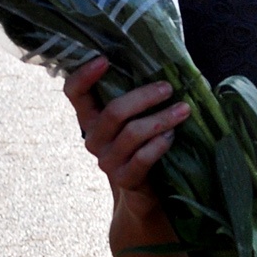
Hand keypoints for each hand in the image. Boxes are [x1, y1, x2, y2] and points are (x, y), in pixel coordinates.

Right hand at [64, 55, 194, 256]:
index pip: (73, 94)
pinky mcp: (125, 182)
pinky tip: (172, 136)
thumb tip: (165, 58)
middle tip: (168, 88)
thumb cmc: (144, 145)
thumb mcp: (136, 118)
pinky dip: (159, 145)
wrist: (144, 197)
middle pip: (111, 113)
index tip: (104, 58)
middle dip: (143, 97)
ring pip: (131, 135)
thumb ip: (139, 95)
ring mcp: (107, 163)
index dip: (83, 75)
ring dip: (160, 119)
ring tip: (183, 110)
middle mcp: (93, 140)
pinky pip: (141, 161)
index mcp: (91, 119)